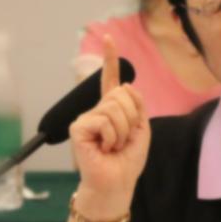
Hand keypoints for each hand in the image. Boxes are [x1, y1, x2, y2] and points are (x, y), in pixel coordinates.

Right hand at [69, 36, 149, 213]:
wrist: (116, 184)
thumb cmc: (127, 161)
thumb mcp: (142, 129)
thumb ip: (138, 105)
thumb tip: (127, 85)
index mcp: (112, 109)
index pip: (111, 80)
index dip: (110, 59)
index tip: (108, 38)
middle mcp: (97, 110)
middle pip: (123, 94)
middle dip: (132, 119)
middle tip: (122, 141)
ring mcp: (87, 118)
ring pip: (116, 107)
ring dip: (123, 131)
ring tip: (113, 146)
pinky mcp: (79, 127)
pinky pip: (105, 120)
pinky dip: (112, 136)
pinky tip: (103, 148)